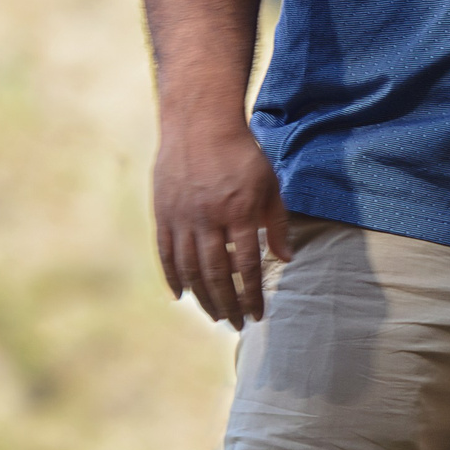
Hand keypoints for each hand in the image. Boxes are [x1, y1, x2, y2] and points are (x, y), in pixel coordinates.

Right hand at [153, 118, 293, 327]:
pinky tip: (181, 296)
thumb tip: (286, 260)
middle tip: (236, 326)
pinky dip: (173, 277)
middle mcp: (208, 219)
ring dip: (203, 297)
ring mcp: (182, 216)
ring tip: (214, 316)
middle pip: (217, 274)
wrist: (200, 123)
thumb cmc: (242, 154)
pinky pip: (166, 253)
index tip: (258, 314)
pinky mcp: (163, 212)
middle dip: (228, 304)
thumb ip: (277, 224)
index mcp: (239, 213)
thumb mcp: (270, 186)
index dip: (253, 295)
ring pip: (190, 268)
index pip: (248, 266)